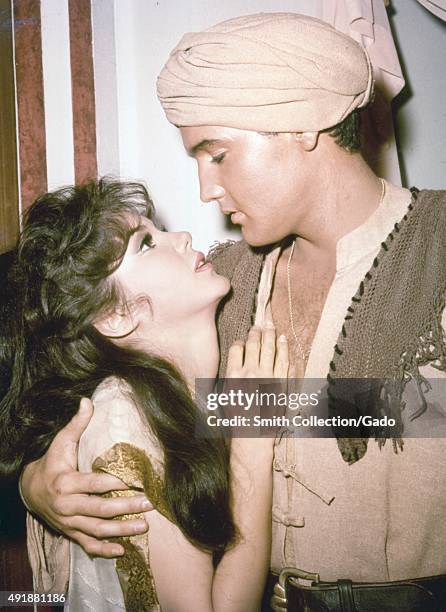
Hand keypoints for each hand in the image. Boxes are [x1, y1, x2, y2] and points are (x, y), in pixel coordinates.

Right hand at [20, 398, 150, 556]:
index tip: (136, 481)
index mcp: (65, 482)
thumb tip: (87, 401)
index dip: (115, 483)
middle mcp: (66, 505)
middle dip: (125, 508)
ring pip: (96, 530)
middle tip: (149, 504)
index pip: (93, 484)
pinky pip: (87, 545)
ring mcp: (68, 522)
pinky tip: (122, 551)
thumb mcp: (60, 442)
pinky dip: (104, 550)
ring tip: (144, 527)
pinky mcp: (70, 533)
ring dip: (121, 531)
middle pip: (99, 509)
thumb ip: (76, 424)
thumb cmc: (51, 462)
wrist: (29, 490)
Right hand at [225, 325, 288, 445]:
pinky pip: (283, 361)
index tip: (243, 341)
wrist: (253, 434)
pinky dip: (283, 348)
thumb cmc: (237, 418)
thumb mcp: (225, 397)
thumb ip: (230, 378)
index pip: (236, 348)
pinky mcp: (280, 383)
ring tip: (271, 325)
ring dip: (270, 334)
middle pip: (253, 344)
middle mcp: (250, 372)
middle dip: (256, 332)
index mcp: (233, 374)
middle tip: (259, 325)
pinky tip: (283, 339)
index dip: (240, 342)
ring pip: (268, 348)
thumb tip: (234, 365)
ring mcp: (266, 376)